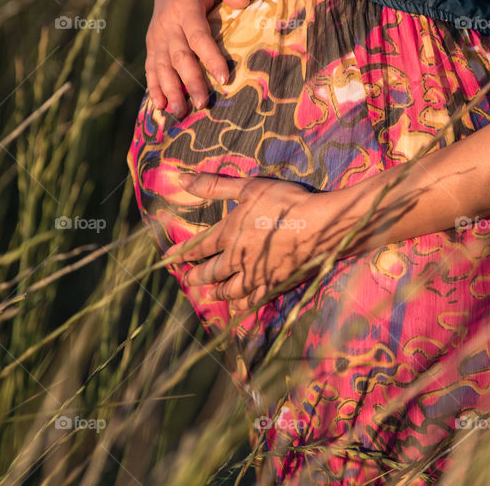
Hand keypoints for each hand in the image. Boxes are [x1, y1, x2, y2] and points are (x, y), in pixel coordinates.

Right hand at [145, 0, 250, 116]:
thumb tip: (244, 1)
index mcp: (185, 8)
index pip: (198, 36)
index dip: (210, 57)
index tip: (223, 78)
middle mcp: (168, 24)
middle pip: (179, 57)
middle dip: (190, 81)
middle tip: (203, 103)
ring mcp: (157, 37)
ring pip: (162, 66)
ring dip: (170, 90)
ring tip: (181, 112)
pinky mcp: (152, 45)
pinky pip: (151, 68)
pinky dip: (154, 87)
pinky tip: (160, 106)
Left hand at [163, 173, 346, 313]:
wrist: (322, 227)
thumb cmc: (286, 203)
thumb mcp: (249, 187)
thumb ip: (214, 186)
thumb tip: (180, 180)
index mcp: (229, 233)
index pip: (199, 246)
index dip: (182, 253)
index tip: (168, 259)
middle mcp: (238, 258)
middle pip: (211, 272)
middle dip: (196, 276)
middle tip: (186, 280)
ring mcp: (256, 274)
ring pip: (229, 289)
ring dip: (216, 292)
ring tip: (208, 295)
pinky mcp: (274, 286)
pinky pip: (252, 301)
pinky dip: (241, 306)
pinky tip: (237, 309)